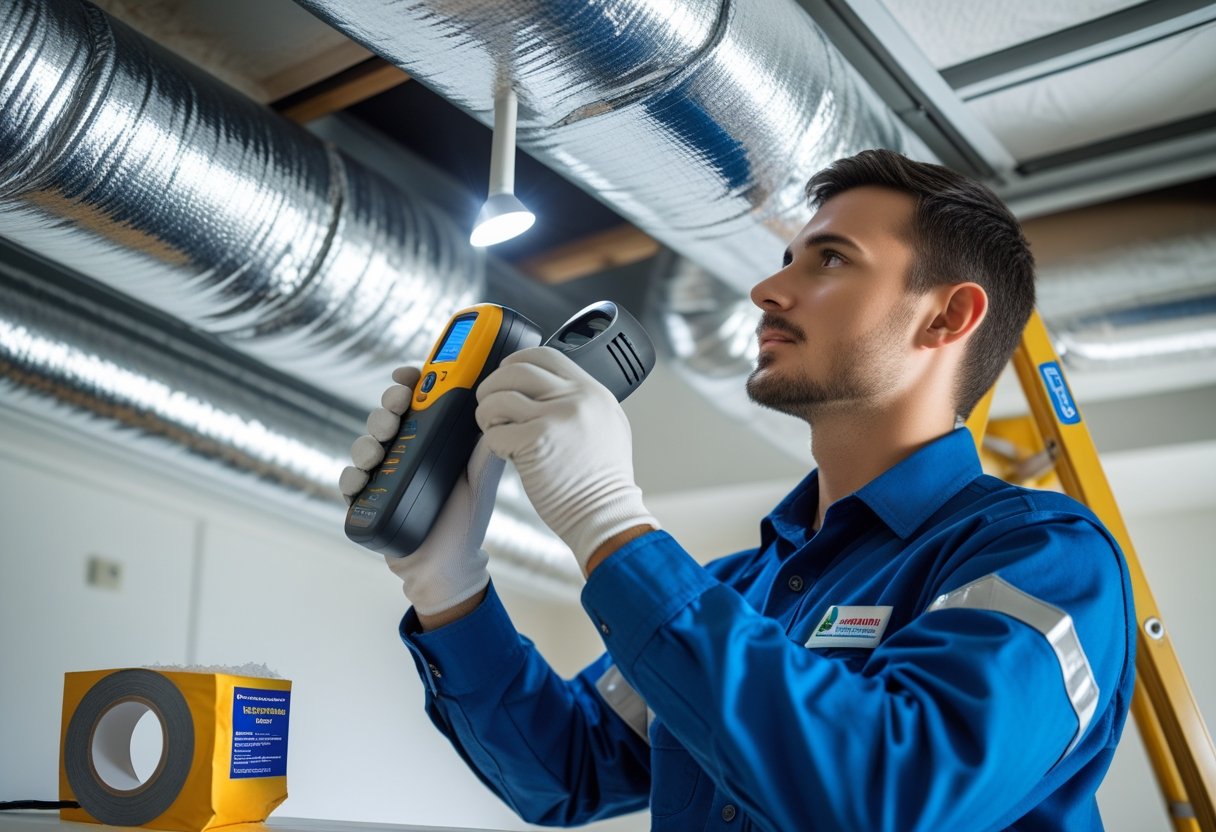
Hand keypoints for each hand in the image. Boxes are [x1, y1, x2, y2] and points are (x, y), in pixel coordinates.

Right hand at [339, 366, 502, 616]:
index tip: (408, 375)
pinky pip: (350, 483)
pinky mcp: (367, 501)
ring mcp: (382, 475)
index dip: (409, 383)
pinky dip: (352, 477)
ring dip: (368, 439)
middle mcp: (403, 452)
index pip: (415, 401)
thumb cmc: (465, 518)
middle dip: (387, 406)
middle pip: (386, 417)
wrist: (450, 564)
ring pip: (365, 445)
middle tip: (397, 407)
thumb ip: (486, 450)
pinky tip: (361, 478)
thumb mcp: (480, 479)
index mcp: (429, 439)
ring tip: (380, 446)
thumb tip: (501, 417)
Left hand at [475, 347, 657, 573]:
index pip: (546, 355)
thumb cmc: (602, 482)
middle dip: (493, 385)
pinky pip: (496, 430)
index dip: (517, 362)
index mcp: (593, 391)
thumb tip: (541, 393)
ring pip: (499, 397)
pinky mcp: (537, 442)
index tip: (506, 375)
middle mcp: (577, 398)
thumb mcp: (606, 426)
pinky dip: (492, 441)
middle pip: (517, 370)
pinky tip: (504, 451)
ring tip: (494, 428)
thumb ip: (578, 403)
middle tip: (490, 404)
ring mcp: (557, 418)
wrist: (606, 514)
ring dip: (486, 413)